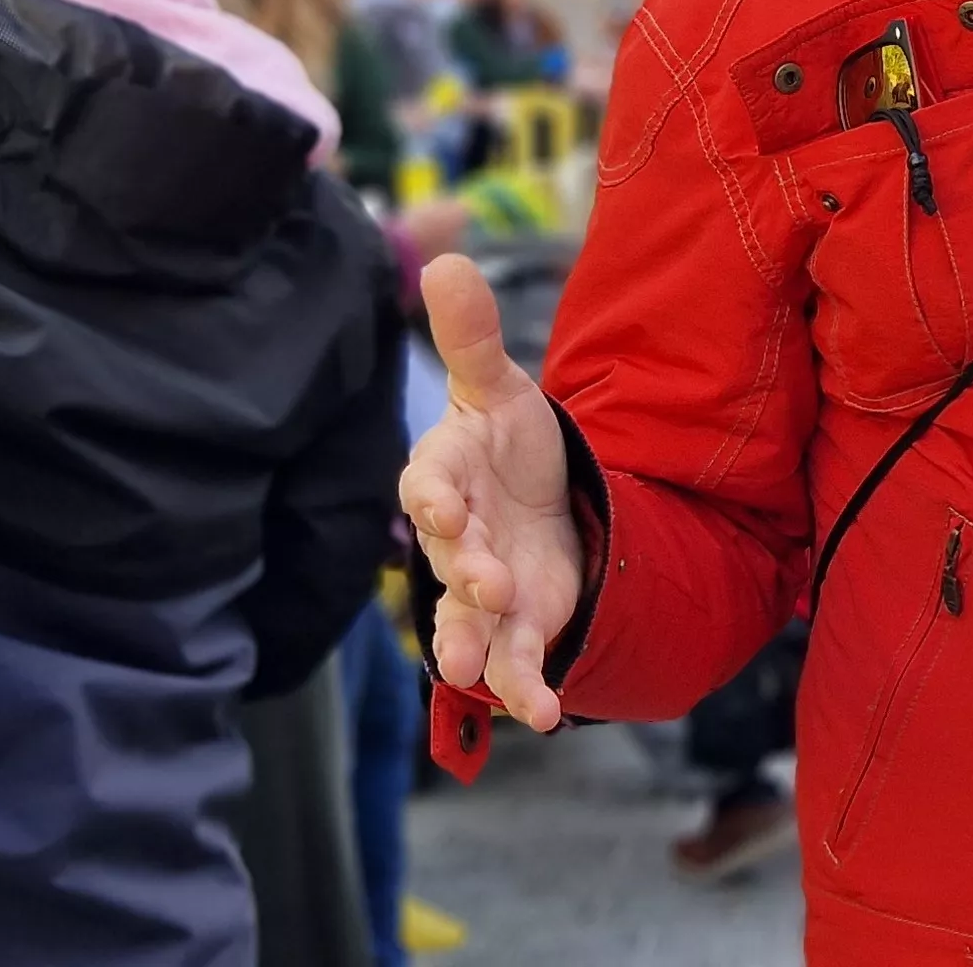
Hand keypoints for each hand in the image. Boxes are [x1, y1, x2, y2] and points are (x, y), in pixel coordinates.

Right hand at [399, 255, 586, 729]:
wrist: (543, 503)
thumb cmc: (508, 443)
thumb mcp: (498, 387)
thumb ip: (471, 335)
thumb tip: (447, 258)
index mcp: (444, 475)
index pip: (429, 482)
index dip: (434, 495)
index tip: (440, 506)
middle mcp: (454, 538)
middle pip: (447, 559)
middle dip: (462, 573)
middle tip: (486, 582)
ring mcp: (480, 588)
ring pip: (467, 622)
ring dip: (472, 646)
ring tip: (475, 672)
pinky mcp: (514, 627)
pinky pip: (511, 662)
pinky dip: (523, 690)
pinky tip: (542, 714)